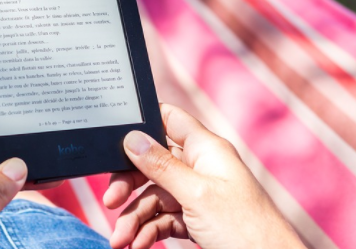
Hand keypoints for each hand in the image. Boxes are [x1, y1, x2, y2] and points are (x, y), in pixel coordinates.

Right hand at [103, 104, 305, 248]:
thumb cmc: (244, 229)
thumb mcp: (196, 194)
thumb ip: (161, 164)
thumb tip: (132, 137)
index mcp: (206, 148)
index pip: (169, 119)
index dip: (142, 123)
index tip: (114, 137)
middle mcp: (201, 167)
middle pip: (153, 163)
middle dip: (129, 184)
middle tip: (111, 202)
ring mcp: (198, 194)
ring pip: (154, 196)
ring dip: (134, 217)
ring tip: (120, 241)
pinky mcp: (197, 218)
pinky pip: (163, 218)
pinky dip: (148, 231)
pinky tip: (137, 245)